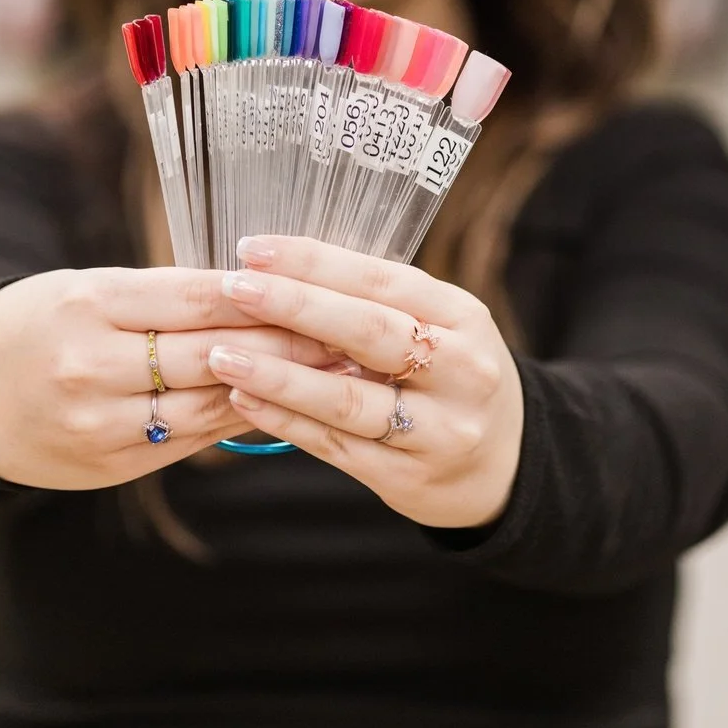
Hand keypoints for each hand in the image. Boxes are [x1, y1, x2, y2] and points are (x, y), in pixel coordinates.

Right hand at [0, 266, 339, 490]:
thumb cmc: (44, 322)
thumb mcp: (93, 289)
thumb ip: (167, 296)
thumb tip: (263, 294)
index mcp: (89, 304)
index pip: (194, 296)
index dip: (262, 295)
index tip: (320, 288)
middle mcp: (92, 365)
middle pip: (209, 353)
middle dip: (286, 345)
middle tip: (350, 335)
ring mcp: (99, 423)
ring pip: (207, 404)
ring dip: (276, 389)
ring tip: (334, 374)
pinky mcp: (109, 466)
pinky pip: (190, 440)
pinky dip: (238, 419)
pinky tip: (283, 407)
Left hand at [207, 237, 523, 528]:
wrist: (505, 464)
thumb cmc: (449, 375)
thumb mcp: (439, 327)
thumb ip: (376, 302)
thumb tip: (282, 266)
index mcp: (462, 316)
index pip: (383, 279)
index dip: (316, 262)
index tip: (255, 249)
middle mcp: (460, 370)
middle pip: (369, 331)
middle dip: (294, 306)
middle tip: (234, 288)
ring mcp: (439, 429)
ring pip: (348, 398)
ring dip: (278, 374)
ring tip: (222, 354)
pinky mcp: (409, 478)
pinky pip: (338, 447)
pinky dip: (287, 421)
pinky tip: (244, 399)